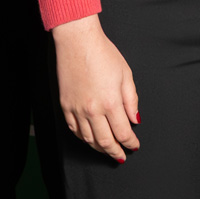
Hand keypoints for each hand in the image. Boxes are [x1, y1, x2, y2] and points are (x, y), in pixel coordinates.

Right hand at [53, 15, 140, 160]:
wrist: (78, 42)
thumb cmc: (104, 54)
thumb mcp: (126, 75)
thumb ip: (131, 101)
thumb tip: (135, 120)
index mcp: (110, 102)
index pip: (122, 132)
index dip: (130, 143)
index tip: (134, 146)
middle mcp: (92, 110)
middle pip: (105, 141)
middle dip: (115, 151)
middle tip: (121, 156)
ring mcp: (76, 109)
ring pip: (88, 139)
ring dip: (99, 148)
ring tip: (107, 150)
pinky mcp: (65, 106)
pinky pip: (74, 129)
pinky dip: (83, 138)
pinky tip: (89, 139)